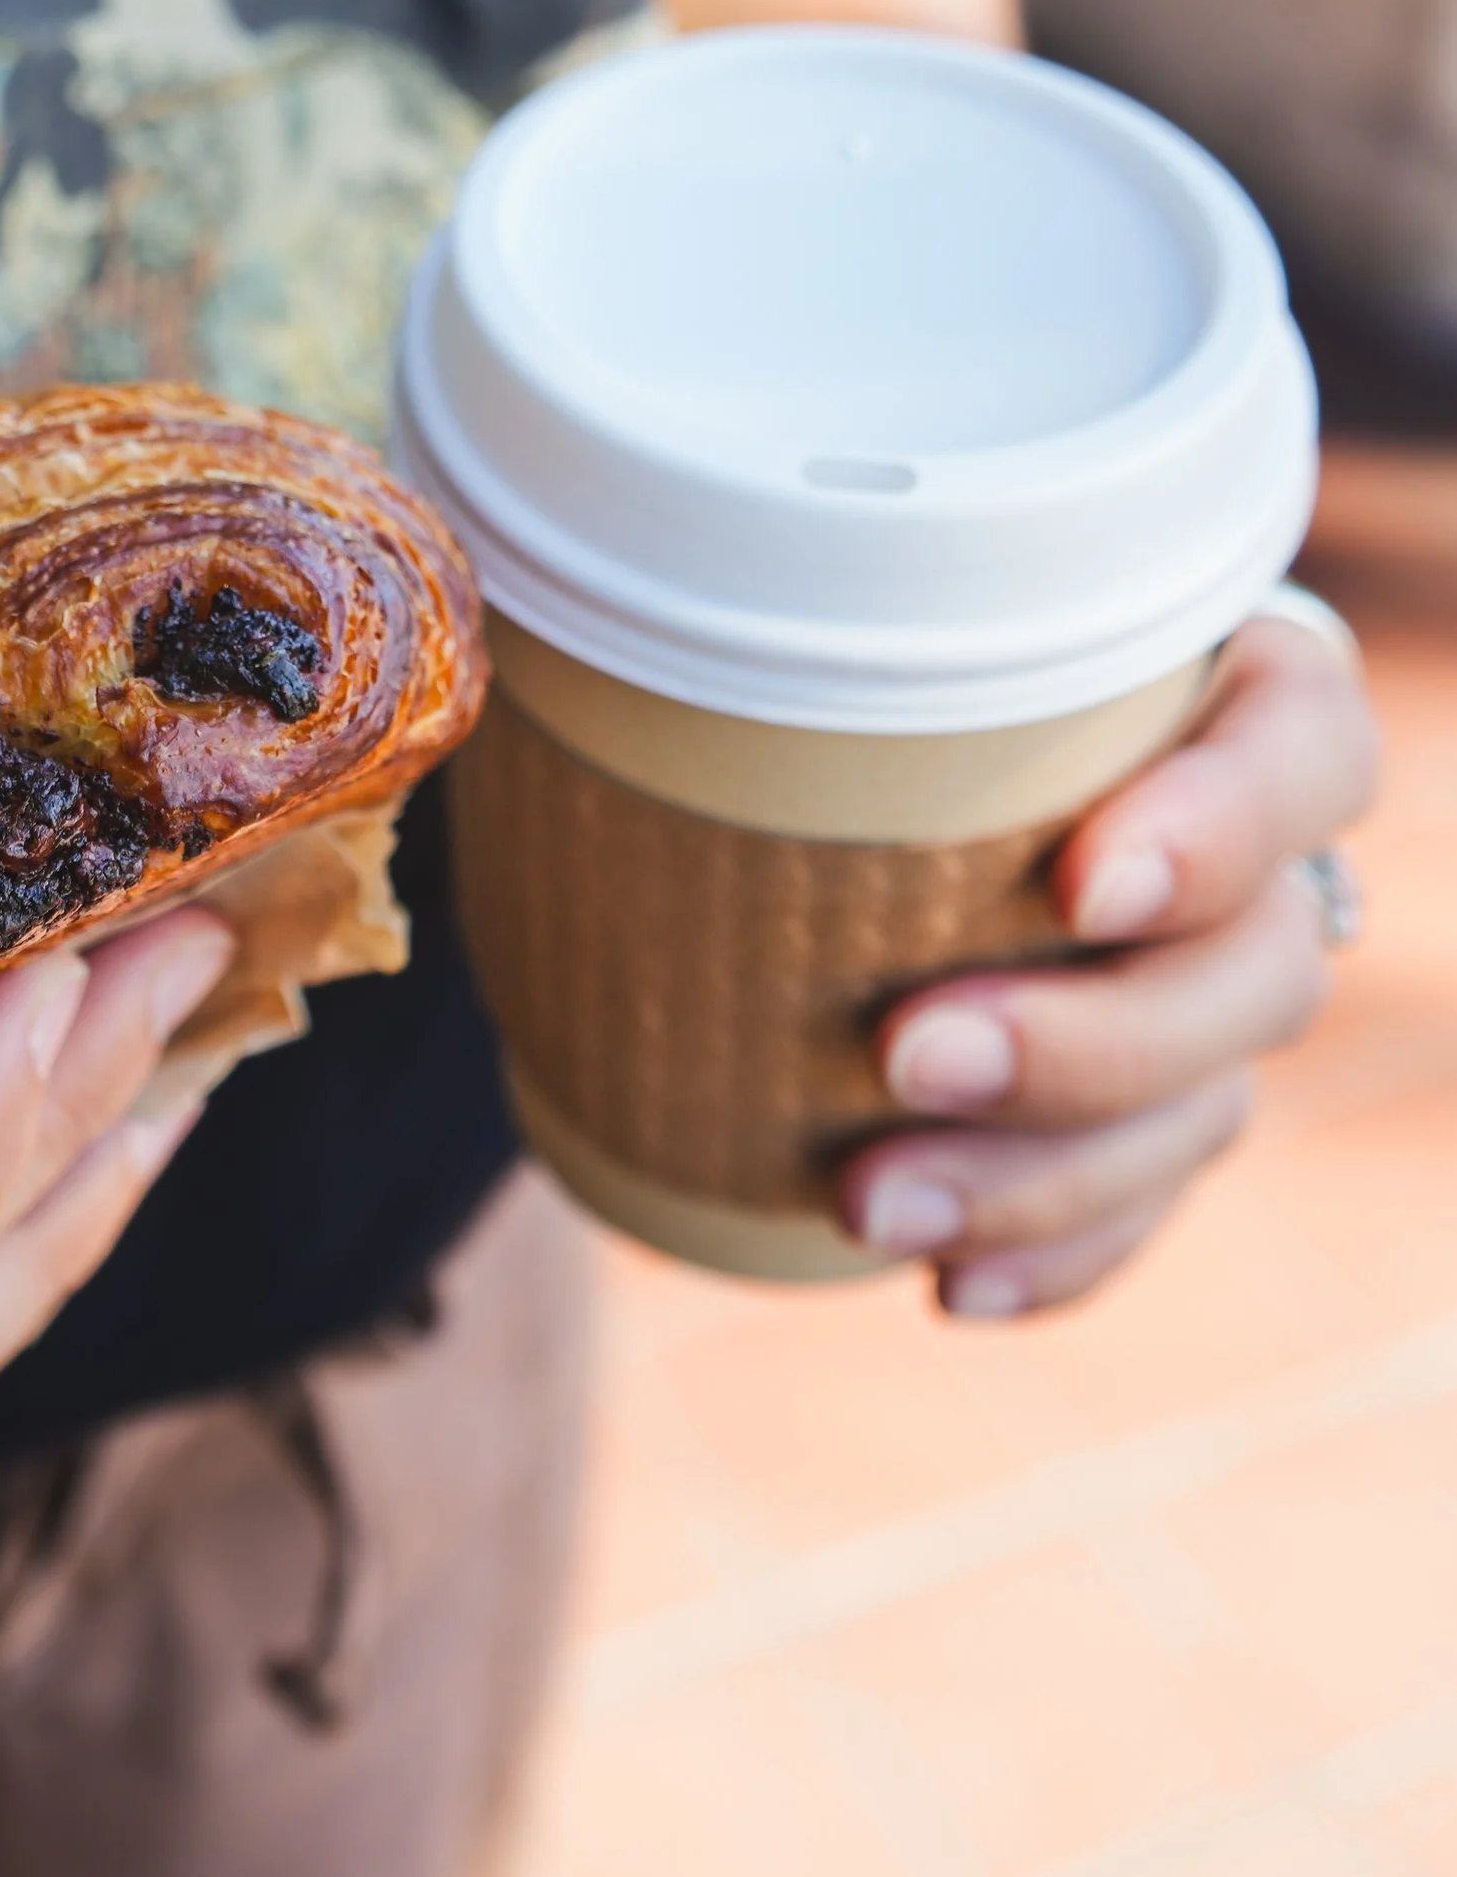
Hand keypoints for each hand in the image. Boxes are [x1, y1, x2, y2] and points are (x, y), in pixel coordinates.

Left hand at [840, 609, 1380, 1316]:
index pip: (1301, 745)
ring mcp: (1202, 992)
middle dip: (1095, 1043)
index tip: (1080, 887)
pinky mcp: (1143, 1111)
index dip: (1227, 825)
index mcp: (1210, 686)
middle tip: (909, 1054)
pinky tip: (948, 1281)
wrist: (793, 773)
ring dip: (1044, 1179)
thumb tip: (576, 631)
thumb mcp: (809, 595)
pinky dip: (1051, 1251)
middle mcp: (1236, 848)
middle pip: (1261, 972)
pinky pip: (1139, 1207)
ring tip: (869, 1202)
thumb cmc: (810, 633)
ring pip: (1202, 1113)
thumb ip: (771, 609)